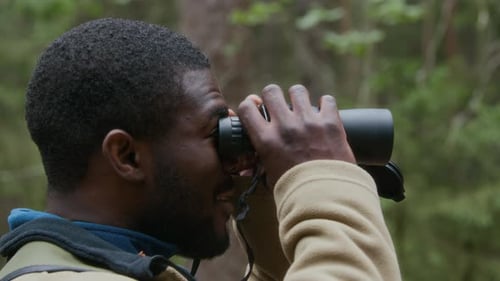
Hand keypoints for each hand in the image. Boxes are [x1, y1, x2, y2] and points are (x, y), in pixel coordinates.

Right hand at [237, 84, 354, 187]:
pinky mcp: (330, 123)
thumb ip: (259, 169)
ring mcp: (308, 122)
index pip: (247, 108)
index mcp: (266, 140)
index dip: (250, 106)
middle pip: (271, 91)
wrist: (327, 199)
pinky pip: (326, 100)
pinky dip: (325, 106)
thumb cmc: (296, 193)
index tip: (256, 109)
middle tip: (280, 108)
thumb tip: (246, 170)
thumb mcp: (270, 179)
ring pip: (297, 90)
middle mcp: (284, 126)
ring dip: (298, 98)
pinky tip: (324, 115)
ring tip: (303, 109)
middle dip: (274, 97)